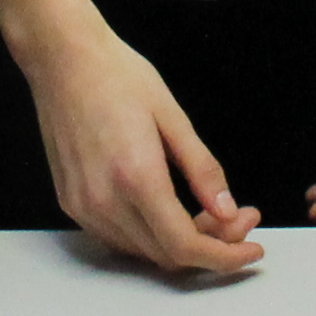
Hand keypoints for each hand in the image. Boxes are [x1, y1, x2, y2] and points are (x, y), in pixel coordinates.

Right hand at [24, 17, 264, 275]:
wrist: (62, 59)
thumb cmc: (116, 75)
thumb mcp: (172, 116)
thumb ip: (202, 169)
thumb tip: (227, 211)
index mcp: (136, 177)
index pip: (184, 245)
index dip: (224, 256)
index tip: (253, 249)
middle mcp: (104, 201)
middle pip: (167, 255)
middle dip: (211, 245)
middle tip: (239, 217)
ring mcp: (83, 206)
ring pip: (143, 252)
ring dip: (181, 243)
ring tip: (208, 211)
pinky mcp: (70, 203)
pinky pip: (118, 238)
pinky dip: (151, 235)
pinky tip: (170, 210)